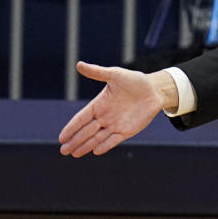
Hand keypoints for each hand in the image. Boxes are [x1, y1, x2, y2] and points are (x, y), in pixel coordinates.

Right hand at [58, 61, 175, 156]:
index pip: (81, 118)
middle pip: (86, 131)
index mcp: (99, 104)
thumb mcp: (116, 74)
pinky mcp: (127, 130)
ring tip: (74, 154)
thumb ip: (97, 72)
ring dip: (86, 146)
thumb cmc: (135, 80)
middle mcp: (105, 116)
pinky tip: (95, 151)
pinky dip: (105, 146)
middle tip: (63, 151)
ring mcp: (115, 124)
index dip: (71, 128)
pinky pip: (113, 140)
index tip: (61, 137)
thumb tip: (78, 64)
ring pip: (97, 138)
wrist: (155, 90)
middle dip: (75, 141)